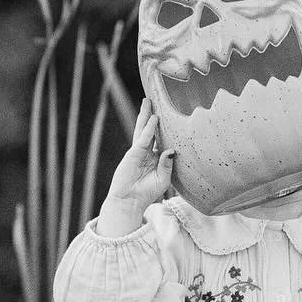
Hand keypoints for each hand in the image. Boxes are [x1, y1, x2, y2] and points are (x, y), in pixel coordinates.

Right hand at [100, 101, 175, 237]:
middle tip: (155, 99)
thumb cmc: (146, 194)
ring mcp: (138, 152)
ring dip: (146, 114)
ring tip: (148, 100)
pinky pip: (143, 139)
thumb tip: (172, 149)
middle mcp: (146, 152)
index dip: (165, 128)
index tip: (172, 115)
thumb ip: (167, 164)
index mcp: (154, 158)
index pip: (161, 139)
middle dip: (152, 114)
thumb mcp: (163, 179)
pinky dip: (149, 129)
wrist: (129, 202)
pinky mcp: (133, 154)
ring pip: (143, 129)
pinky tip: (154, 118)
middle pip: (150, 130)